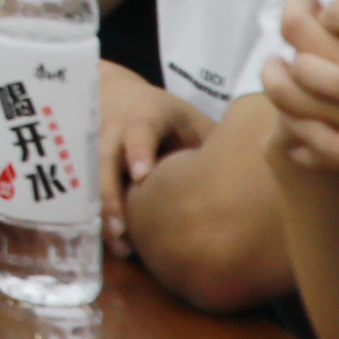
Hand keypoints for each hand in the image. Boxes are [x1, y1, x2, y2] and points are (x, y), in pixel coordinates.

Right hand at [94, 66, 210, 254]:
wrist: (117, 95)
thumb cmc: (167, 116)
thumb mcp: (192, 120)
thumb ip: (211, 144)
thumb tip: (251, 177)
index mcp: (145, 115)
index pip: (139, 130)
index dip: (138, 151)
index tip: (143, 176)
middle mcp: (113, 130)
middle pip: (105, 159)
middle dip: (112, 193)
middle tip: (123, 227)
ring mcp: (95, 146)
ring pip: (91, 179)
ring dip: (103, 211)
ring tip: (119, 243)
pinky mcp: (88, 164)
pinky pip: (86, 191)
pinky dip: (97, 216)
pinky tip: (114, 243)